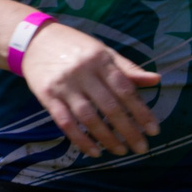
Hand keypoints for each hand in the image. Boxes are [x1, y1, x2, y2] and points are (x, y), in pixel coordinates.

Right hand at [17, 21, 161, 156]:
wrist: (34, 40)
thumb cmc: (75, 46)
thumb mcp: (103, 51)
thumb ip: (127, 68)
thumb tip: (157, 80)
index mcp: (100, 59)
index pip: (125, 89)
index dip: (141, 111)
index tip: (154, 130)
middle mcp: (83, 72)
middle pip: (109, 107)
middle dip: (128, 130)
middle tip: (141, 148)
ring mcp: (64, 85)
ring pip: (88, 117)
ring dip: (106, 138)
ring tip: (120, 151)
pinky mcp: (47, 96)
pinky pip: (65, 122)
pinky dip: (81, 140)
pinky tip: (94, 151)